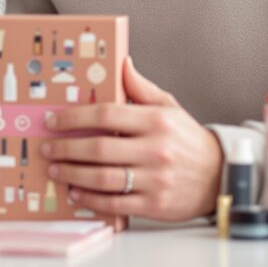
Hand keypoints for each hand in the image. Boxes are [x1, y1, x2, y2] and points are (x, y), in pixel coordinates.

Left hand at [41, 55, 222, 220]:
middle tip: (48, 148)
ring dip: (73, 174)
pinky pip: (115, 203)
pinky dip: (91, 199)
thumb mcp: (168, 107)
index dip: (73, 118)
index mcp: (156, 120)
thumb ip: (141, 87)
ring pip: (103, 178)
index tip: (52, 120)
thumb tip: (122, 62)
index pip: (106, 114)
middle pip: (99, 148)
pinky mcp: (154, 204)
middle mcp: (155, 149)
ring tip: (56, 169)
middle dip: (66, 148)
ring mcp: (155, 179)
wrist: (219, 175)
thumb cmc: (188, 139)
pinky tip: (76, 192)